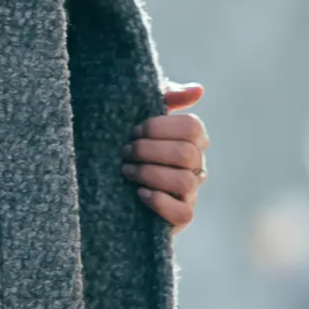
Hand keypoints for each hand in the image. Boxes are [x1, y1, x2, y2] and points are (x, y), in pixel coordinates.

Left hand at [124, 85, 208, 229]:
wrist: (111, 187)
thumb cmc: (132, 145)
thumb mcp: (144, 116)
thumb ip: (168, 98)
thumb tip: (198, 90)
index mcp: (194, 139)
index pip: (192, 127)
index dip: (160, 127)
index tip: (134, 130)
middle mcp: (198, 166)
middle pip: (186, 154)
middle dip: (149, 151)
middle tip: (124, 152)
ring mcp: (192, 193)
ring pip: (184, 182)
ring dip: (150, 174)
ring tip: (127, 172)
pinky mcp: (182, 218)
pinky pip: (182, 213)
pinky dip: (159, 202)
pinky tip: (139, 193)